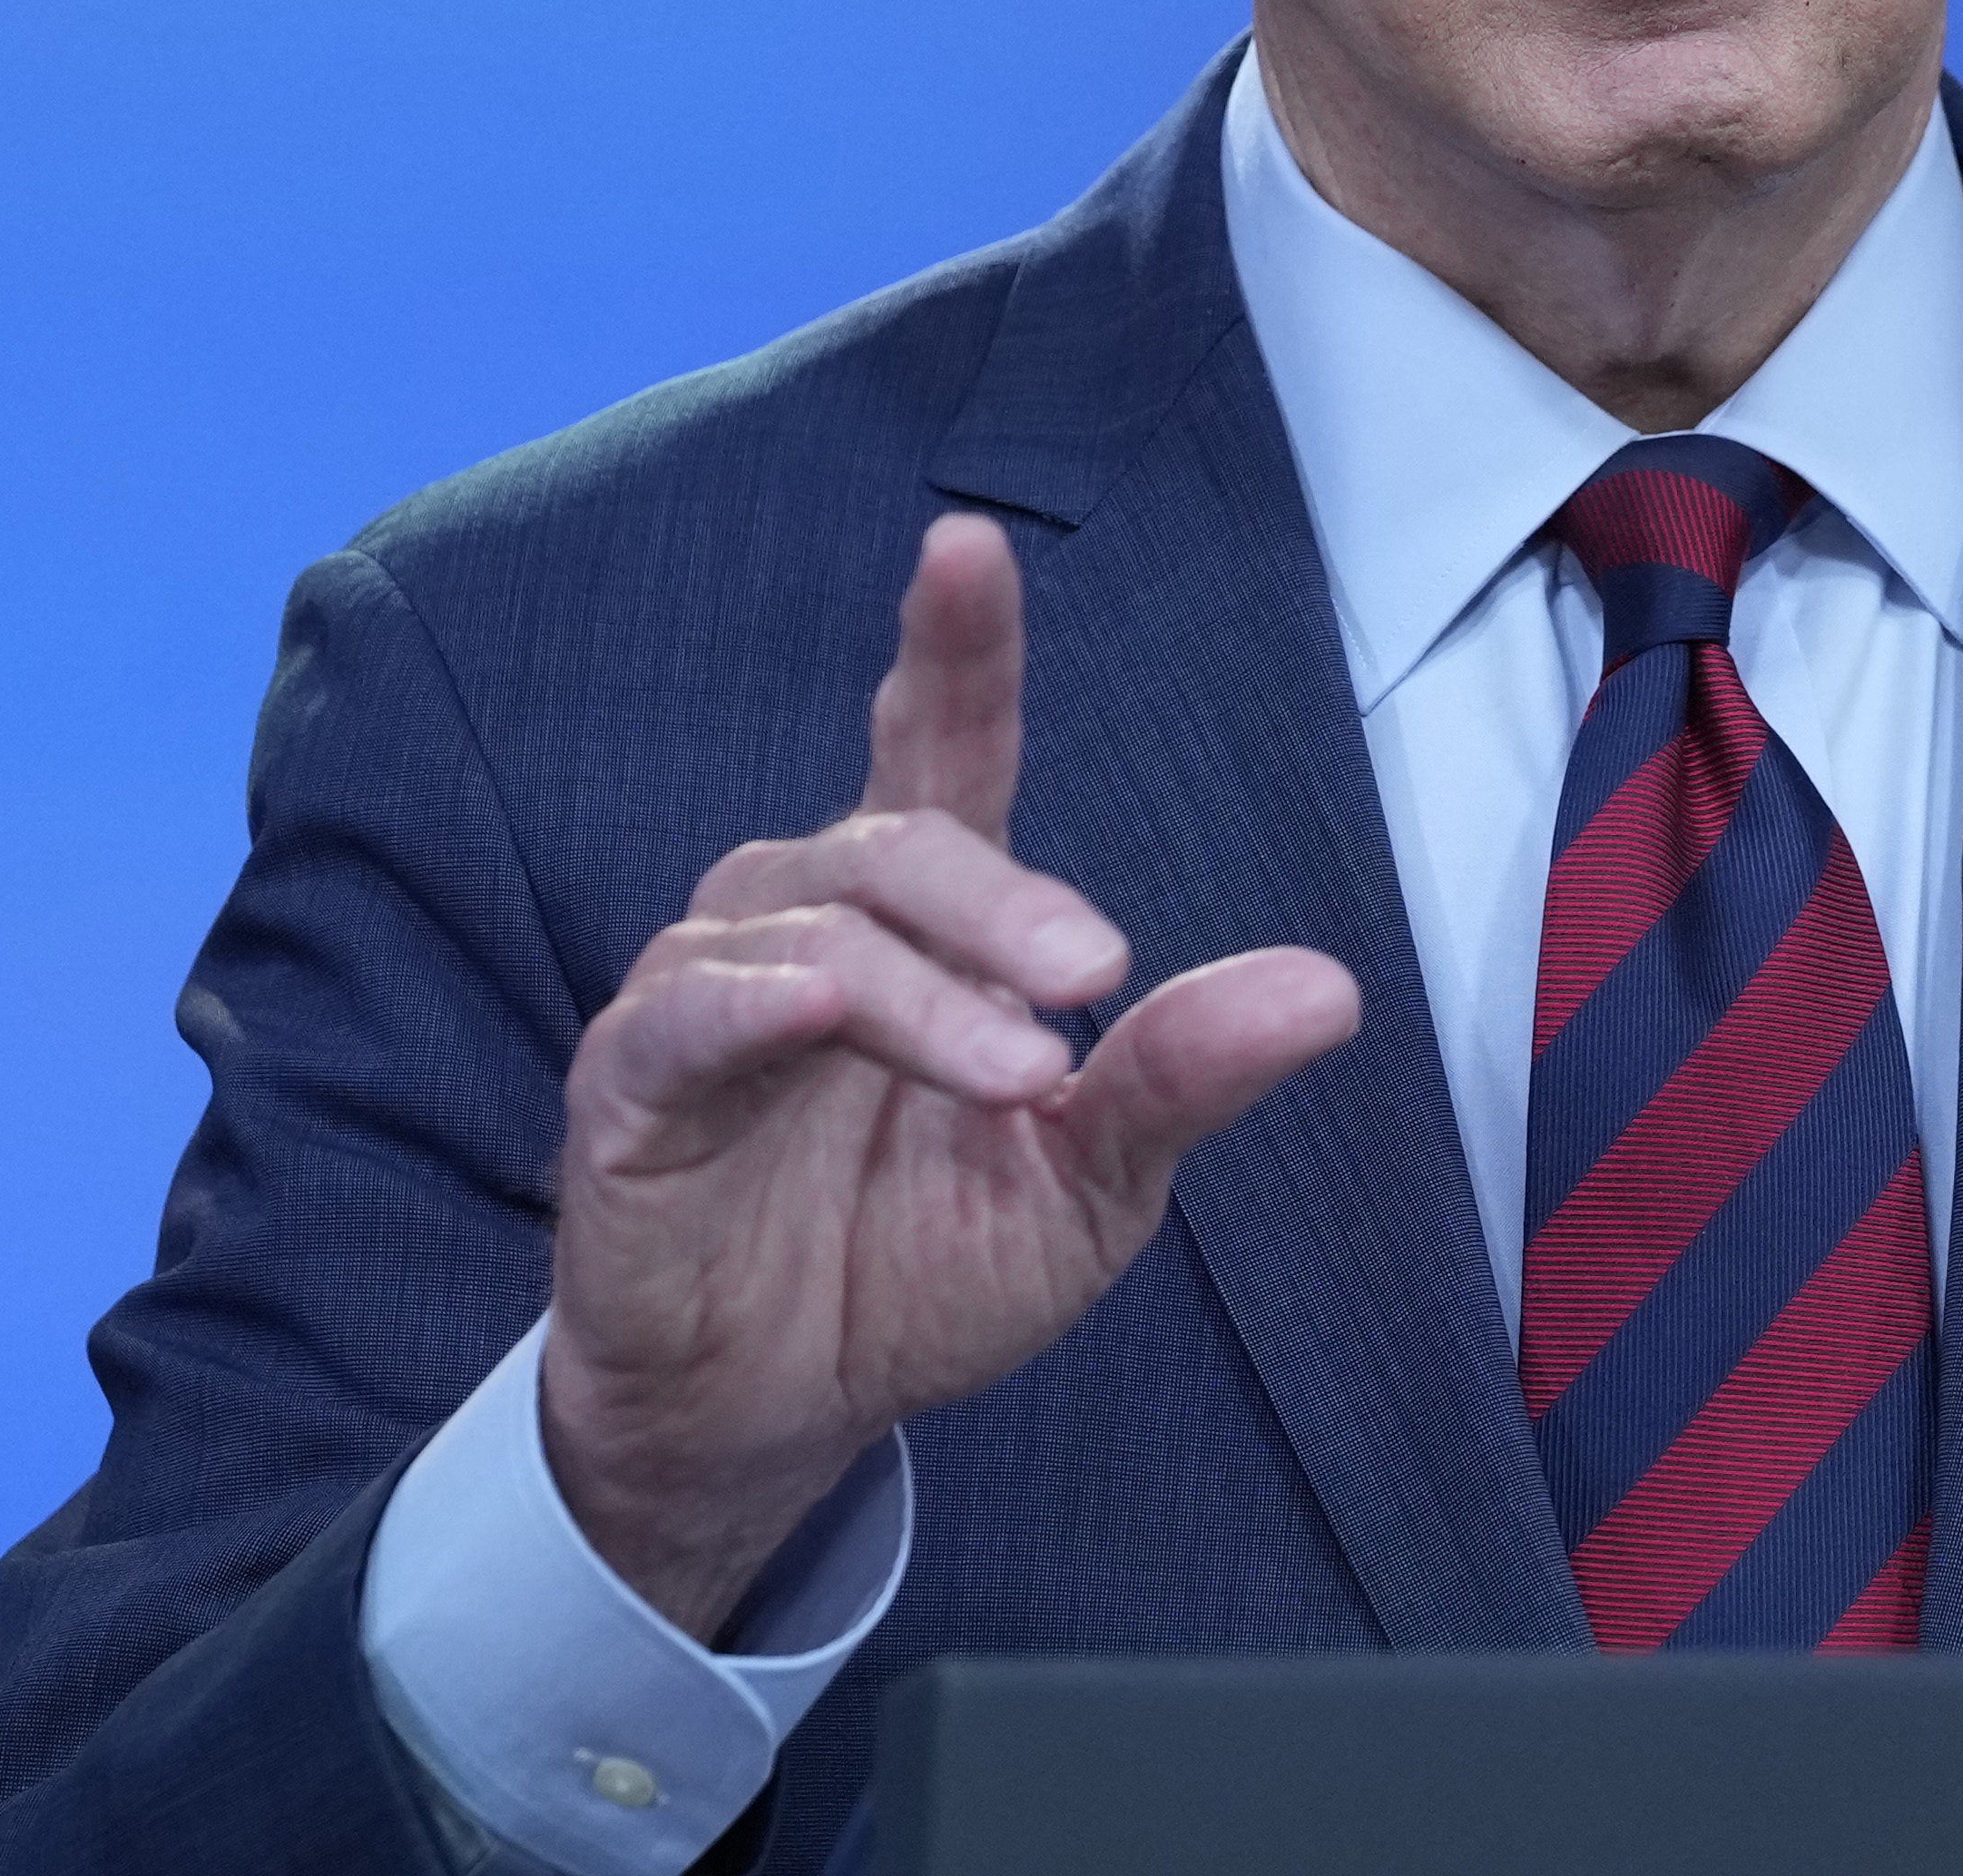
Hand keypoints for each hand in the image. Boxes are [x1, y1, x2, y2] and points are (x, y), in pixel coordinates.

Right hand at [540, 511, 1362, 1636]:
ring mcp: (708, 997)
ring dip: (927, 987)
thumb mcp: (1089, 1184)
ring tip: (1026, 1071)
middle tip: (1095, 975)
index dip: (953, 650)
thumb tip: (1330, 991)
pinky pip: (690, 1016)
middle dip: (1003, 899)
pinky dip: (756, 1000)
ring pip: (817, 926)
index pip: (938, 752)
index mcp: (923, 926)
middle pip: (899, 843)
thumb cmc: (920, 1268)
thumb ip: (1182, 1078)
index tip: (968, 546)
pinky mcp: (631, 1090)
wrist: (782, 1416)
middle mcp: (807, 925)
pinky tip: (814, 1007)